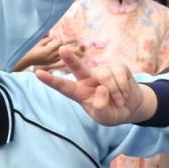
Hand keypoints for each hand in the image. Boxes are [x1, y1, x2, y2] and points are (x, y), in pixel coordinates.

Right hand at [13, 35, 61, 71]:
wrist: (24, 61)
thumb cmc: (28, 50)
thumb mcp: (37, 42)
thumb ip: (46, 38)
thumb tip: (52, 34)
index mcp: (48, 50)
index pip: (59, 43)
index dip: (57, 38)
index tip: (54, 35)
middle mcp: (51, 56)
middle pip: (61, 48)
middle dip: (59, 43)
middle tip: (55, 39)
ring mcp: (51, 61)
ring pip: (60, 54)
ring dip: (59, 49)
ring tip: (55, 45)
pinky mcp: (50, 63)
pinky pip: (58, 58)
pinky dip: (58, 54)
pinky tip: (54, 51)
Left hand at [34, 47, 156, 125]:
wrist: (130, 107)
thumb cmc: (112, 112)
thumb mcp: (104, 117)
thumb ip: (100, 108)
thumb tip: (101, 88)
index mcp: (79, 92)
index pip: (63, 86)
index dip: (51, 80)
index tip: (37, 73)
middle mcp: (88, 79)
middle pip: (78, 67)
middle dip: (70, 59)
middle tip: (62, 50)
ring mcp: (102, 71)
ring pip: (105, 76)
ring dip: (115, 92)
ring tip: (119, 100)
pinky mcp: (117, 67)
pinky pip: (118, 74)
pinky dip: (123, 87)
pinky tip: (124, 93)